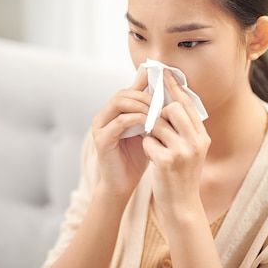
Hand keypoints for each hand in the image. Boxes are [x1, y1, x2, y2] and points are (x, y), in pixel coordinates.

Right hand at [91, 68, 151, 197]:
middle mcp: (104, 116)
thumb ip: (150, 114)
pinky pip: (119, 121)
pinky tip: (149, 123)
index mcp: (114, 113)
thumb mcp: (146, 131)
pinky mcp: (101, 139)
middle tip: (162, 102)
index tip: (162, 82)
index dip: (144, 83)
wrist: (123, 185)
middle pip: (123, 93)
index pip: (128, 89)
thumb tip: (167, 95)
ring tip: (157, 112)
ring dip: (141, 105)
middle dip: (145, 95)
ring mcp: (100, 127)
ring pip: (119, 102)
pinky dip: (136, 118)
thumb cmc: (136, 158)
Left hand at [143, 69, 210, 216]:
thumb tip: (171, 103)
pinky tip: (153, 157)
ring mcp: (183, 151)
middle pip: (173, 108)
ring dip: (151, 132)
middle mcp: (196, 141)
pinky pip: (149, 141)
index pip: (189, 104)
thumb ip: (185, 128)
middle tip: (154, 120)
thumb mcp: (191, 150)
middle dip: (159, 112)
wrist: (181, 205)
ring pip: (158, 124)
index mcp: (202, 136)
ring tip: (155, 144)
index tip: (166, 74)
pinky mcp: (167, 161)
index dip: (176, 87)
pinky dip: (146, 147)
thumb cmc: (182, 176)